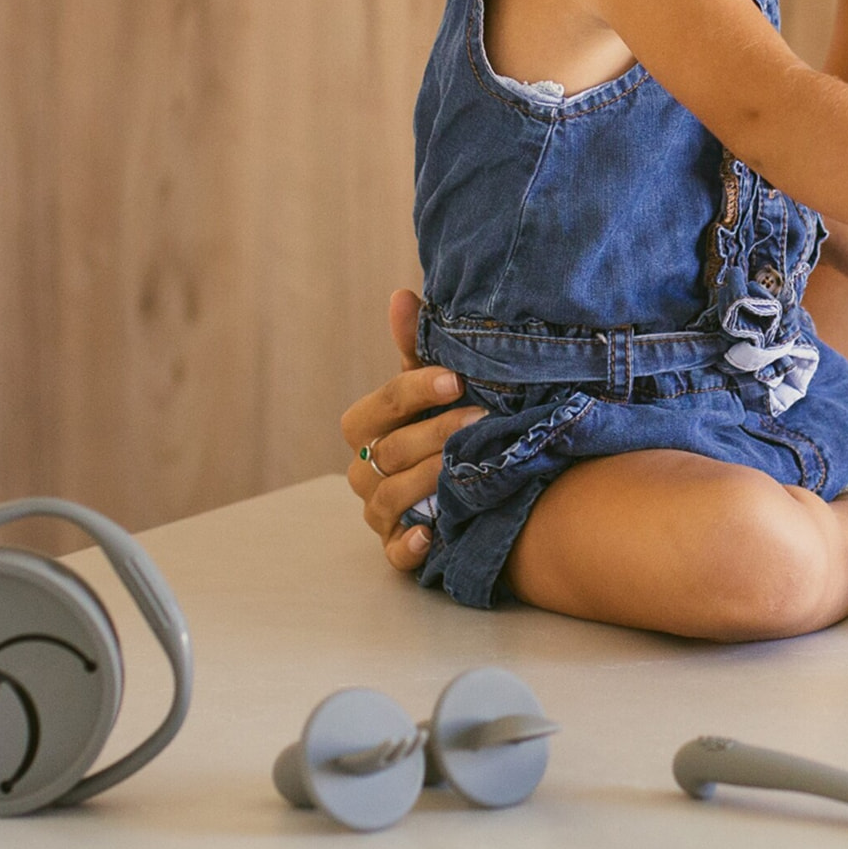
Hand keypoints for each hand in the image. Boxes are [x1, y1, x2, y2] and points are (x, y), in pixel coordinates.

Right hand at [340, 290, 482, 571]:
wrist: (473, 480)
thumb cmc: (446, 423)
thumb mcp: (434, 386)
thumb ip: (416, 346)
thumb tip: (401, 296)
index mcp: (368, 429)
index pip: (377, 408)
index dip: (413, 391)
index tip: (455, 377)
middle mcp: (365, 471)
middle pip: (388, 452)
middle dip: (436, 433)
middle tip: (483, 417)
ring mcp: (379, 512)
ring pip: (390, 497)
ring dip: (431, 479)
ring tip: (472, 465)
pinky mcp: (397, 548)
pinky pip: (393, 552)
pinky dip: (408, 544)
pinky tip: (430, 533)